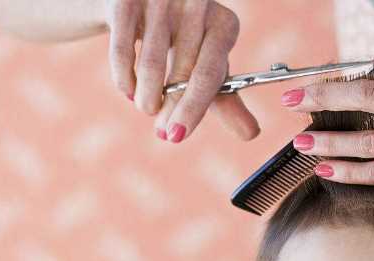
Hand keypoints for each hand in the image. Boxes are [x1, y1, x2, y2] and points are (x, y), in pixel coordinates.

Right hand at [104, 0, 259, 142]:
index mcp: (224, 25)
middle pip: (183, 72)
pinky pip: (123, 51)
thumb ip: (227, 100)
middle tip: (165, 132)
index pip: (210, 74)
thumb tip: (251, 134)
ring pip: (151, 64)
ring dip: (147, 97)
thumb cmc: (188, 43)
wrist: (149, 3)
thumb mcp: (209, 67)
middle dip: (171, 109)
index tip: (178, 135)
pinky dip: (124, 78)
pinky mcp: (127, 1)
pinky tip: (129, 91)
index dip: (194, 108)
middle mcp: (196, 7)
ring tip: (147, 108)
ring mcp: (161, 1)